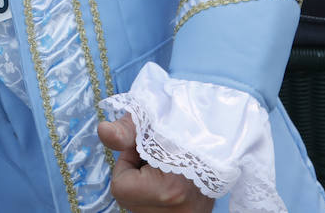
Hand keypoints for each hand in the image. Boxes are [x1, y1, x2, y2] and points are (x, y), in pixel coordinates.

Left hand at [98, 114, 214, 211]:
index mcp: (168, 190)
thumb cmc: (184, 127)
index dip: (127, 164)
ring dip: (146, 187)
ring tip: (167, 168)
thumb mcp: (151, 122)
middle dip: (136, 177)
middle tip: (157, 158)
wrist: (222, 139)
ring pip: (141, 206)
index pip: (120, 187)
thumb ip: (125, 130)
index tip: (145, 151)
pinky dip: (157, 195)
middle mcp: (179, 212)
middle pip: (129, 200)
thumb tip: (102, 131)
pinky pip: (156, 208)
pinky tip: (171, 181)